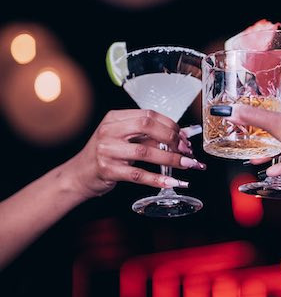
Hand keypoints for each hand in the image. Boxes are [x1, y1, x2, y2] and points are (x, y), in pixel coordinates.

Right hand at [65, 110, 205, 198]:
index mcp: (114, 118)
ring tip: (187, 164)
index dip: (170, 125)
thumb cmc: (106, 154)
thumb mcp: (124, 139)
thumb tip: (181, 137)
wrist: (79, 174)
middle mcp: (109, 131)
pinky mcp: (108, 170)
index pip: (148, 114)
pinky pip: (138, 175)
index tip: (183, 136)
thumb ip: (149, 136)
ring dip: (170, 159)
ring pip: (145, 152)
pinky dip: (157, 179)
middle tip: (186, 149)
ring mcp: (107, 150)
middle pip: (147, 126)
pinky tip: (171, 182)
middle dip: (171, 137)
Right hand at [224, 93, 280, 190]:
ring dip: (273, 151)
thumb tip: (230, 110)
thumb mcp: (278, 124)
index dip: (263, 110)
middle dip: (265, 133)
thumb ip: (253, 118)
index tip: (248, 117)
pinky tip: (271, 171)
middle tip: (248, 138)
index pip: (279, 102)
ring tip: (255, 158)